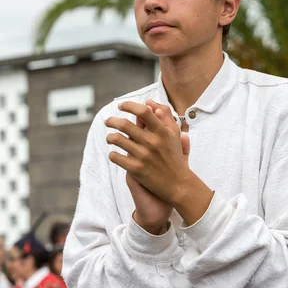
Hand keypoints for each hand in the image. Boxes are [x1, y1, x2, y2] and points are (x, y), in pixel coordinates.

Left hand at [106, 101, 190, 231]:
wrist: (178, 184)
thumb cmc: (175, 157)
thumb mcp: (175, 134)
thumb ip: (165, 116)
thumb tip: (149, 103)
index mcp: (162, 132)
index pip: (143, 112)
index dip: (129, 105)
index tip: (121, 106)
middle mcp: (152, 142)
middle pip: (125, 124)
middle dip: (112, 121)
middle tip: (108, 121)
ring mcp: (143, 156)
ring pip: (117, 140)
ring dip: (110, 137)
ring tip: (110, 138)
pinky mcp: (136, 170)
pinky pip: (116, 157)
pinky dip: (113, 154)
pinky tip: (115, 154)